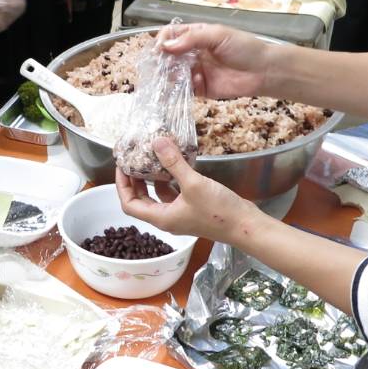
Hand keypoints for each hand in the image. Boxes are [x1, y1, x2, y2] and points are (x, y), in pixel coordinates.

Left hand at [117, 136, 250, 242]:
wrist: (246, 226)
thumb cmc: (219, 211)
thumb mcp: (193, 184)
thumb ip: (174, 163)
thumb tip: (157, 142)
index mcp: (161, 218)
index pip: (129, 204)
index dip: (122, 185)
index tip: (122, 166)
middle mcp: (168, 218)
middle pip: (141, 200)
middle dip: (135, 181)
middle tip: (133, 160)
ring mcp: (181, 214)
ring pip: (159, 196)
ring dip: (153, 179)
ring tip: (150, 158)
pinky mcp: (193, 208)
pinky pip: (175, 193)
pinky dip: (171, 180)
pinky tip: (174, 165)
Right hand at [156, 22, 276, 98]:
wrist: (265, 71)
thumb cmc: (245, 48)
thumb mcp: (218, 35)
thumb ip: (192, 38)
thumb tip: (166, 46)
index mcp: (196, 35)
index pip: (171, 35)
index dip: (163, 41)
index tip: (160, 49)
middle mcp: (193, 53)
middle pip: (168, 56)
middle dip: (163, 61)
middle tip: (164, 66)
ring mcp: (196, 71)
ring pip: (173, 73)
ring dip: (171, 75)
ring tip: (178, 75)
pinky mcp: (201, 89)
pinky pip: (186, 89)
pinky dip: (186, 86)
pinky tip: (198, 81)